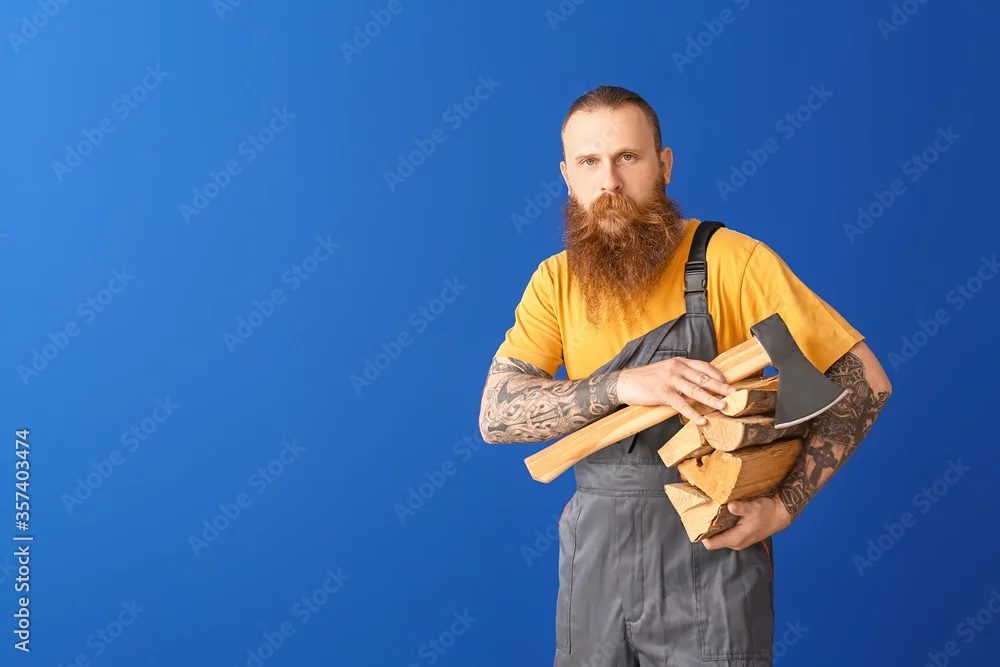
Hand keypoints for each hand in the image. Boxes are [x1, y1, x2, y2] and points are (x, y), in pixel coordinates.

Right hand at [616, 357, 735, 424]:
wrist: (625, 382)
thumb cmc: (646, 379)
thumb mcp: (666, 371)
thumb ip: (681, 376)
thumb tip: (698, 386)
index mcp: (679, 362)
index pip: (704, 366)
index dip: (718, 375)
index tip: (729, 383)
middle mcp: (677, 368)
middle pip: (704, 378)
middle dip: (721, 387)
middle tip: (735, 394)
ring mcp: (670, 380)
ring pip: (696, 390)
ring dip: (711, 399)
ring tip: (724, 406)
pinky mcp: (663, 392)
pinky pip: (682, 404)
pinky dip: (693, 413)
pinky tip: (702, 420)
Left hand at [701, 496, 792, 550]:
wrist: (779, 515)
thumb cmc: (766, 512)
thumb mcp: (753, 508)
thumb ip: (741, 508)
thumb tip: (731, 505)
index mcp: (735, 539)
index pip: (711, 544)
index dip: (701, 535)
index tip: (695, 522)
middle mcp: (735, 543)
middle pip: (713, 540)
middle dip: (706, 529)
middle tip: (700, 514)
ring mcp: (738, 540)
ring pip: (719, 536)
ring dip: (714, 527)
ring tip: (708, 513)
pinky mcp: (740, 536)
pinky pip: (725, 533)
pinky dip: (721, 526)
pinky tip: (719, 515)